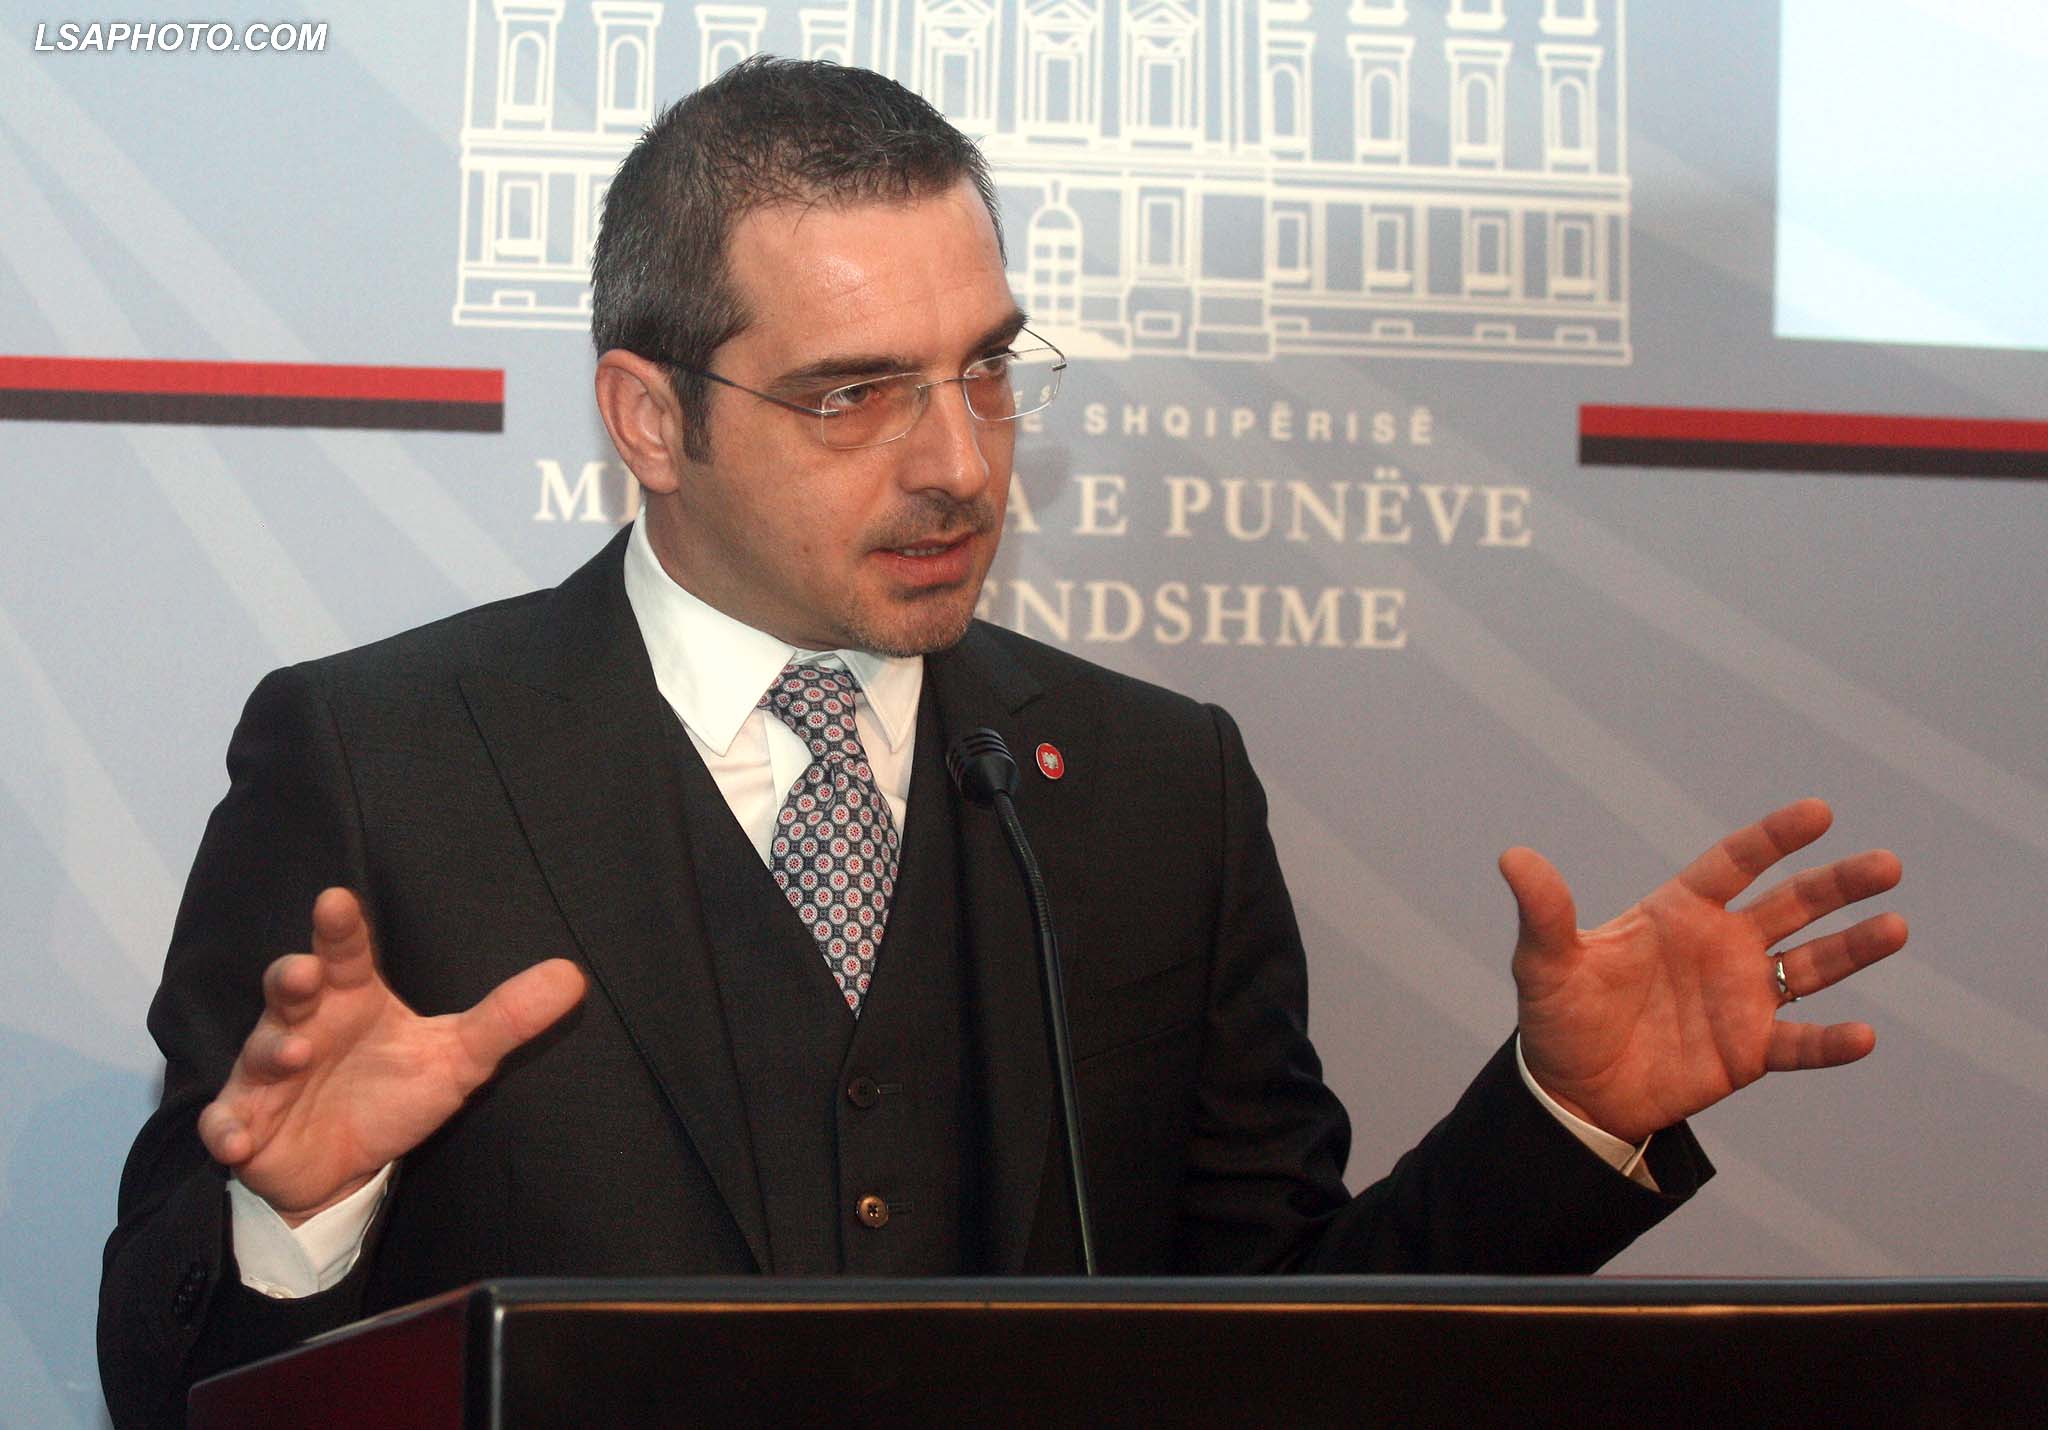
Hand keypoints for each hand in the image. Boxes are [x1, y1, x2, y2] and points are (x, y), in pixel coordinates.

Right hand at [198, 887, 586, 1223]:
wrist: (344, 1167)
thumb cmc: (392, 1092)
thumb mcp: (458, 1058)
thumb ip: (508, 1018)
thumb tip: (573, 975)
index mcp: (351, 998)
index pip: (345, 953)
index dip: (340, 928)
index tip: (336, 900)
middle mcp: (304, 1025)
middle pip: (288, 989)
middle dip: (290, 977)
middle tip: (304, 972)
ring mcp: (268, 1075)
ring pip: (258, 1052)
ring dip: (270, 1050)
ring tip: (291, 1053)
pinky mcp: (246, 1125)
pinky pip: (226, 1124)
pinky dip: (226, 1129)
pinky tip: (236, 1138)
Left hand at [1504, 798, 1905, 1143]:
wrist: (1571, 1089)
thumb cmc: (1559, 1017)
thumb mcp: (1544, 963)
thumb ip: (1543, 912)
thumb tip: (1512, 858)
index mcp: (1678, 913)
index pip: (1735, 863)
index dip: (1775, 838)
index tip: (1819, 813)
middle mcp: (1720, 947)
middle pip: (1791, 905)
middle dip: (1837, 883)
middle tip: (1886, 865)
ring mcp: (1741, 998)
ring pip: (1812, 965)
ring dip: (1854, 948)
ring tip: (1896, 926)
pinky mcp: (1748, 1051)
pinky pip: (1800, 1043)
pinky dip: (1830, 1043)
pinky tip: (1862, 1036)